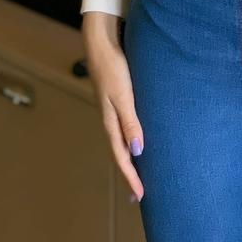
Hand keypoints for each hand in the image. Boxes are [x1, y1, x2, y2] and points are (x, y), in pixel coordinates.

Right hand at [82, 13, 144, 202]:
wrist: (101, 43)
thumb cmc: (113, 68)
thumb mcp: (123, 95)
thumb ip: (130, 121)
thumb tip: (138, 150)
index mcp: (111, 121)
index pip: (121, 157)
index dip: (130, 177)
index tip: (140, 197)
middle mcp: (111, 119)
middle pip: (120, 153)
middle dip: (129, 175)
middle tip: (137, 195)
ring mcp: (113, 110)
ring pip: (122, 142)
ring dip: (130, 160)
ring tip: (139, 174)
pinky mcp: (118, 100)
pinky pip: (124, 128)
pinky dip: (130, 141)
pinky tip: (137, 141)